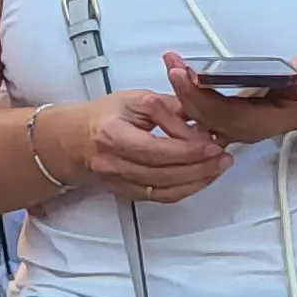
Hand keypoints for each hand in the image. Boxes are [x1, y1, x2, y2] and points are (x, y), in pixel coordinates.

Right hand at [62, 92, 233, 203]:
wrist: (72, 141)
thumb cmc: (101, 117)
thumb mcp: (132, 100)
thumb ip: (168, 106)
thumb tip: (200, 113)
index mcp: (112, 135)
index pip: (156, 149)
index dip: (188, 149)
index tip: (212, 143)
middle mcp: (113, 163)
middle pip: (164, 173)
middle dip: (199, 167)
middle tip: (223, 157)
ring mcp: (119, 182)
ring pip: (165, 189)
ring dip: (197, 180)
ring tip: (219, 167)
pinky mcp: (126, 193)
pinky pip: (160, 197)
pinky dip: (185, 190)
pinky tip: (201, 179)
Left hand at [161, 51, 296, 147]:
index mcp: (260, 122)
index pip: (221, 112)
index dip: (199, 94)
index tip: (182, 72)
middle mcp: (242, 129)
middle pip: (202, 117)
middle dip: (182, 91)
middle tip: (170, 62)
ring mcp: (234, 127)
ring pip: (197, 118)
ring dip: (180, 93)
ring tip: (171, 64)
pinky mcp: (229, 119)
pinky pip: (200, 114)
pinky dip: (186, 98)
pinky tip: (177, 78)